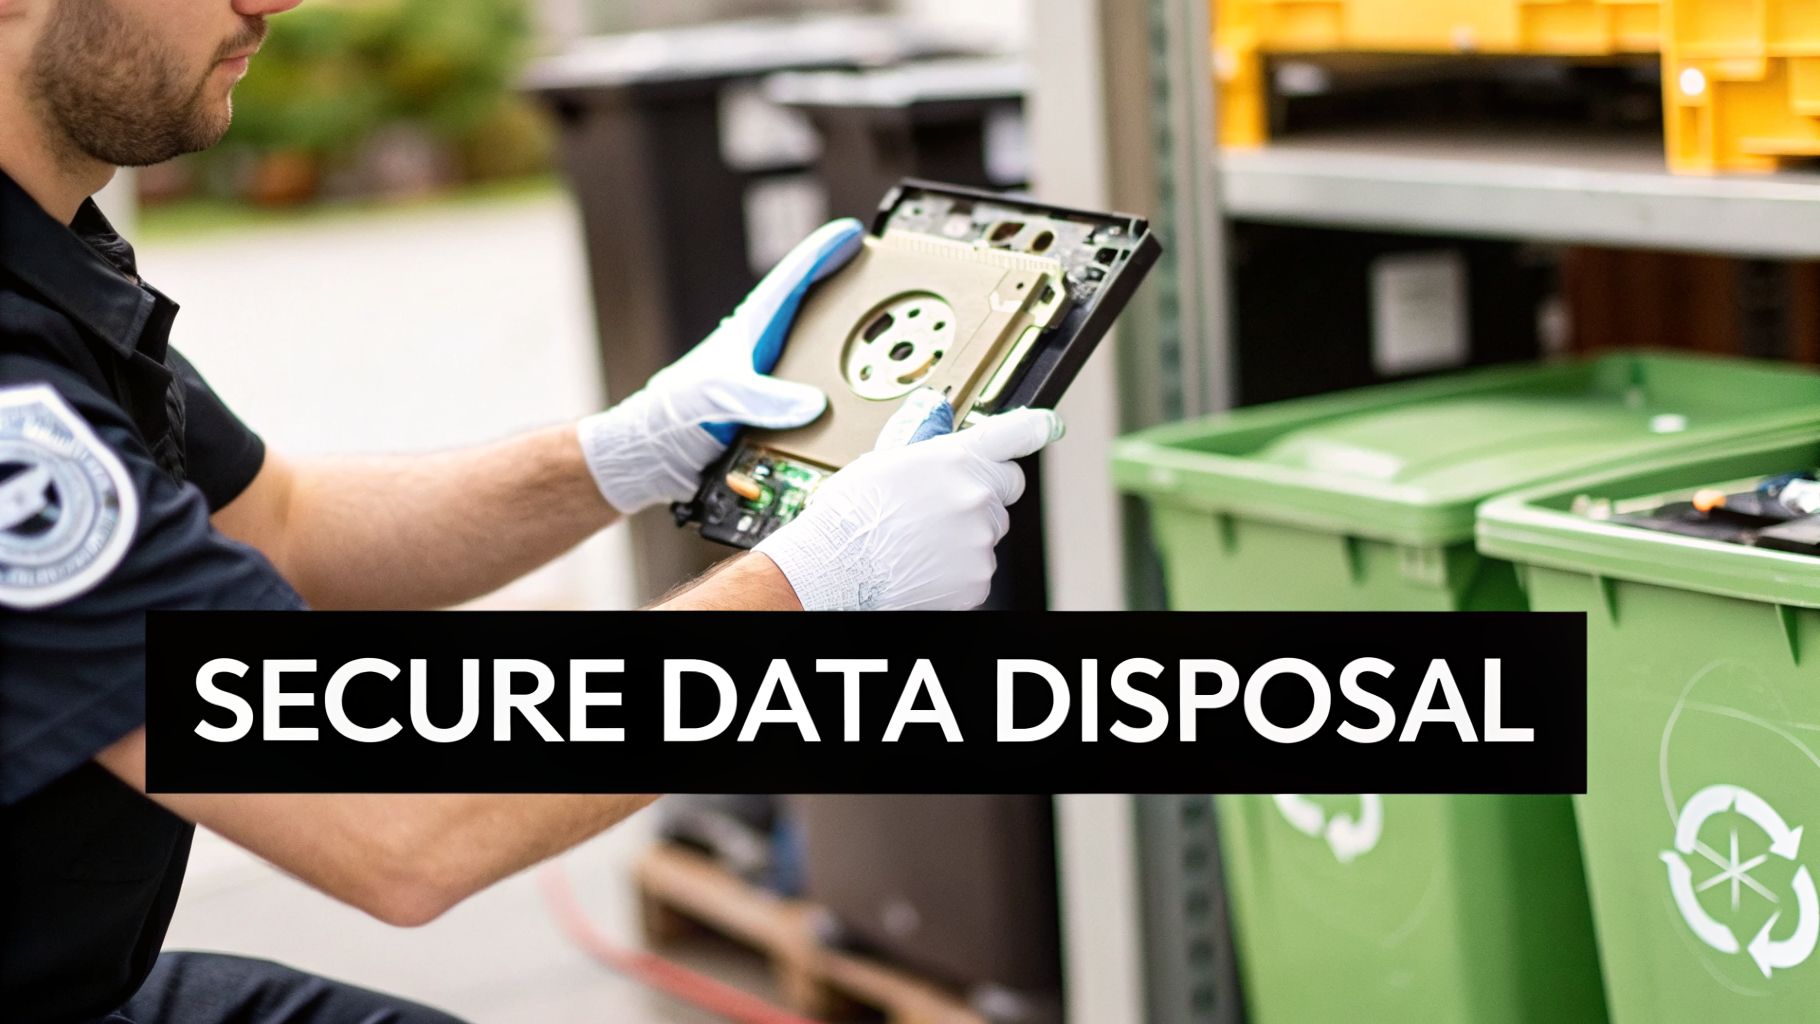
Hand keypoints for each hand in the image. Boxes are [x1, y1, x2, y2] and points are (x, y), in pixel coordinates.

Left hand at [577, 219, 864, 513]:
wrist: (656, 452)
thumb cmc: (673, 412)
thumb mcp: (718, 396)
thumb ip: (763, 397)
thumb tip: (812, 403)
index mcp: (751, 329)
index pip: (793, 280)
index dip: (823, 253)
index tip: (852, 233)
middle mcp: (765, 347)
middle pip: (813, 305)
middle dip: (846, 285)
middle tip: (881, 273)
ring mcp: (771, 375)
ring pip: (819, 346)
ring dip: (847, 336)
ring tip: (881, 328)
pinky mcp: (775, 405)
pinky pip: (818, 386)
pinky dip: (839, 383)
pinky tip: (857, 393)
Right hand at [754, 389, 1064, 610]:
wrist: (835, 568)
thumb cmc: (851, 516)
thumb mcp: (886, 460)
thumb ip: (925, 441)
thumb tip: (937, 415)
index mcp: (956, 458)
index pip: (1015, 433)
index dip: (1034, 428)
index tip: (1048, 425)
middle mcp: (976, 497)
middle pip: (1004, 490)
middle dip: (983, 493)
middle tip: (943, 505)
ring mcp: (980, 541)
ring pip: (988, 533)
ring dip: (965, 535)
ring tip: (919, 541)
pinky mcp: (978, 579)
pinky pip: (979, 569)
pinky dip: (957, 570)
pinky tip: (924, 564)